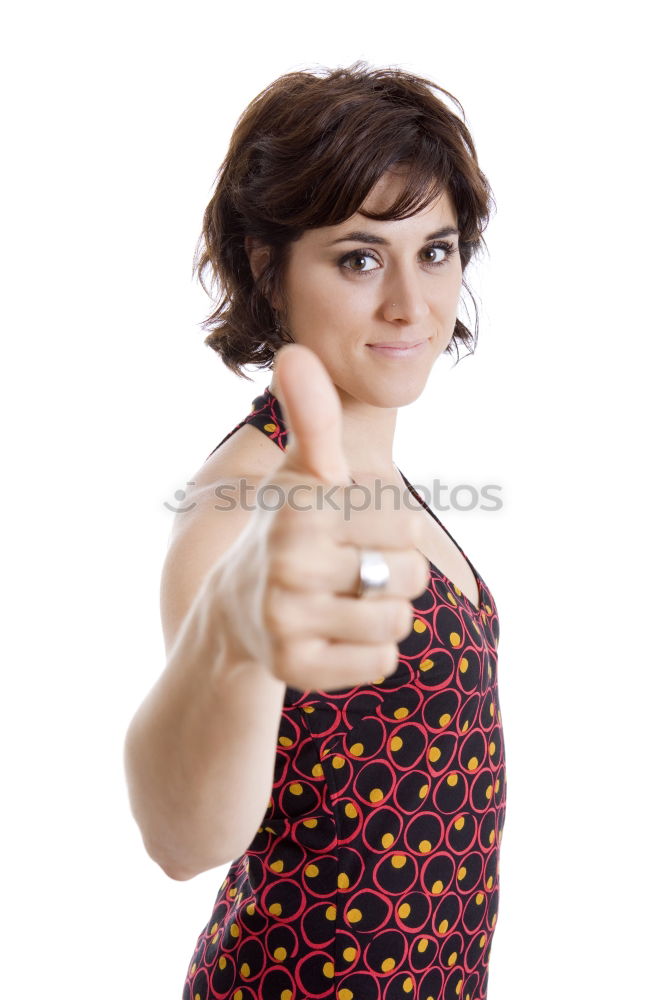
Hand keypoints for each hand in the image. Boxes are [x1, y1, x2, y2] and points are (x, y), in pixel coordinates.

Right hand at [219, 343, 429, 691]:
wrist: (235, 610)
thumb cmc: (287, 528)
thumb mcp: (300, 471)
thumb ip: (311, 416)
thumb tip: (296, 351)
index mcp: (300, 507)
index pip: (407, 522)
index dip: (390, 527)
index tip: (351, 529)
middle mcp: (288, 562)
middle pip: (411, 574)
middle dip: (394, 572)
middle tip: (352, 570)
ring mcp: (286, 619)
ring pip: (398, 622)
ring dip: (385, 614)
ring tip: (345, 603)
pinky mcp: (294, 668)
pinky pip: (380, 664)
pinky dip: (370, 654)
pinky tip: (335, 637)